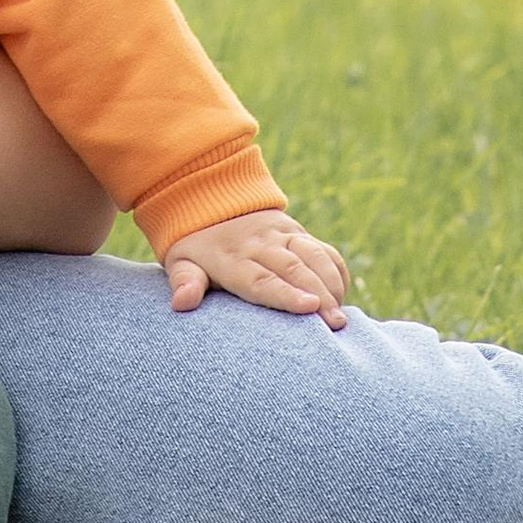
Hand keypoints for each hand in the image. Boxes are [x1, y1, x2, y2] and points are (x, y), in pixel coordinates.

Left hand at [163, 207, 348, 326]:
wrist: (209, 198)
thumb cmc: (196, 245)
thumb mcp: (182, 262)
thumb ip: (185, 282)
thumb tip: (180, 303)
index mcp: (231, 256)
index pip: (261, 279)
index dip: (285, 294)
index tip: (308, 307)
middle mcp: (260, 243)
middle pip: (294, 270)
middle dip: (319, 296)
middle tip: (336, 324)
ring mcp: (281, 234)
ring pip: (313, 256)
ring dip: (331, 285)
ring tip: (342, 317)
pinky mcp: (296, 231)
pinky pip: (323, 249)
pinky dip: (336, 271)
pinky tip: (342, 295)